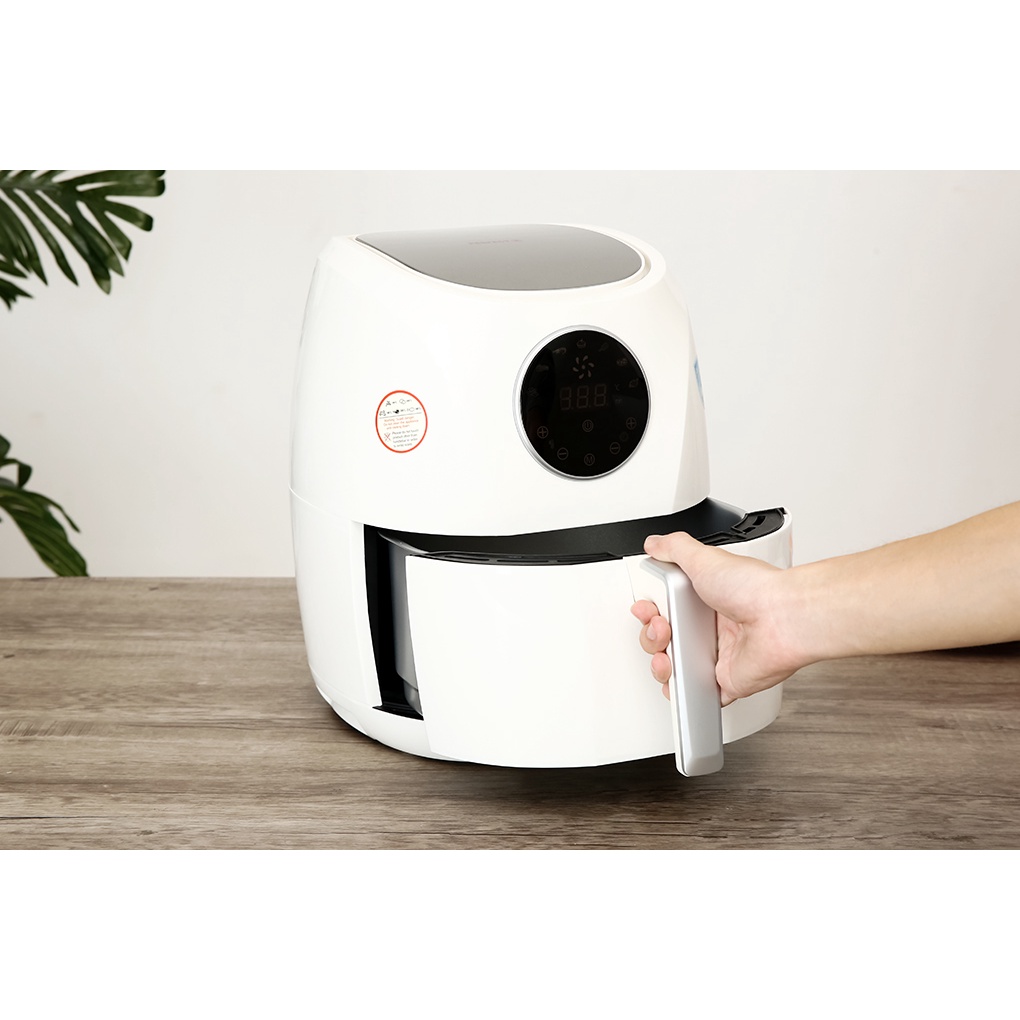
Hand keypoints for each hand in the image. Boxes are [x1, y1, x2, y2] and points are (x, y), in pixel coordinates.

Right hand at [631, 532, 803, 705]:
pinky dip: (683, 693)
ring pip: (675, 666)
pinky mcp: (725, 680)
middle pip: (665, 638)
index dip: (650, 610)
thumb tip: (655, 544)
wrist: (781, 618)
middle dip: (651, 635)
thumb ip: (674, 548)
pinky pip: (698, 694)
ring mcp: (717, 654)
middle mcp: (711, 626)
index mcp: (705, 598)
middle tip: (661, 627)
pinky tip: (677, 680)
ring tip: (668, 653)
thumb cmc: (753, 589)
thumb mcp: (705, 557)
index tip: (647, 607)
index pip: (666, 606)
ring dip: (660, 663)